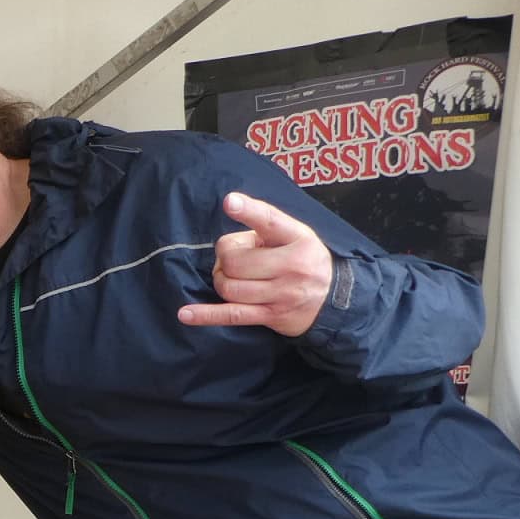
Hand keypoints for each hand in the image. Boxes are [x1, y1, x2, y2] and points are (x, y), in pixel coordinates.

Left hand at [177, 192, 333, 335]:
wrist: (334, 300)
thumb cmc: (304, 260)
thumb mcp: (295, 236)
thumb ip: (264, 230)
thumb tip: (227, 245)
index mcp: (298, 238)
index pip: (271, 221)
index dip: (249, 211)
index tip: (229, 202)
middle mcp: (292, 266)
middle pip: (236, 261)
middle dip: (225, 258)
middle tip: (234, 259)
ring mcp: (281, 294)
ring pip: (230, 287)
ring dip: (222, 280)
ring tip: (233, 277)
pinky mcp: (271, 316)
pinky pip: (232, 315)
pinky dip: (205, 315)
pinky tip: (185, 315)